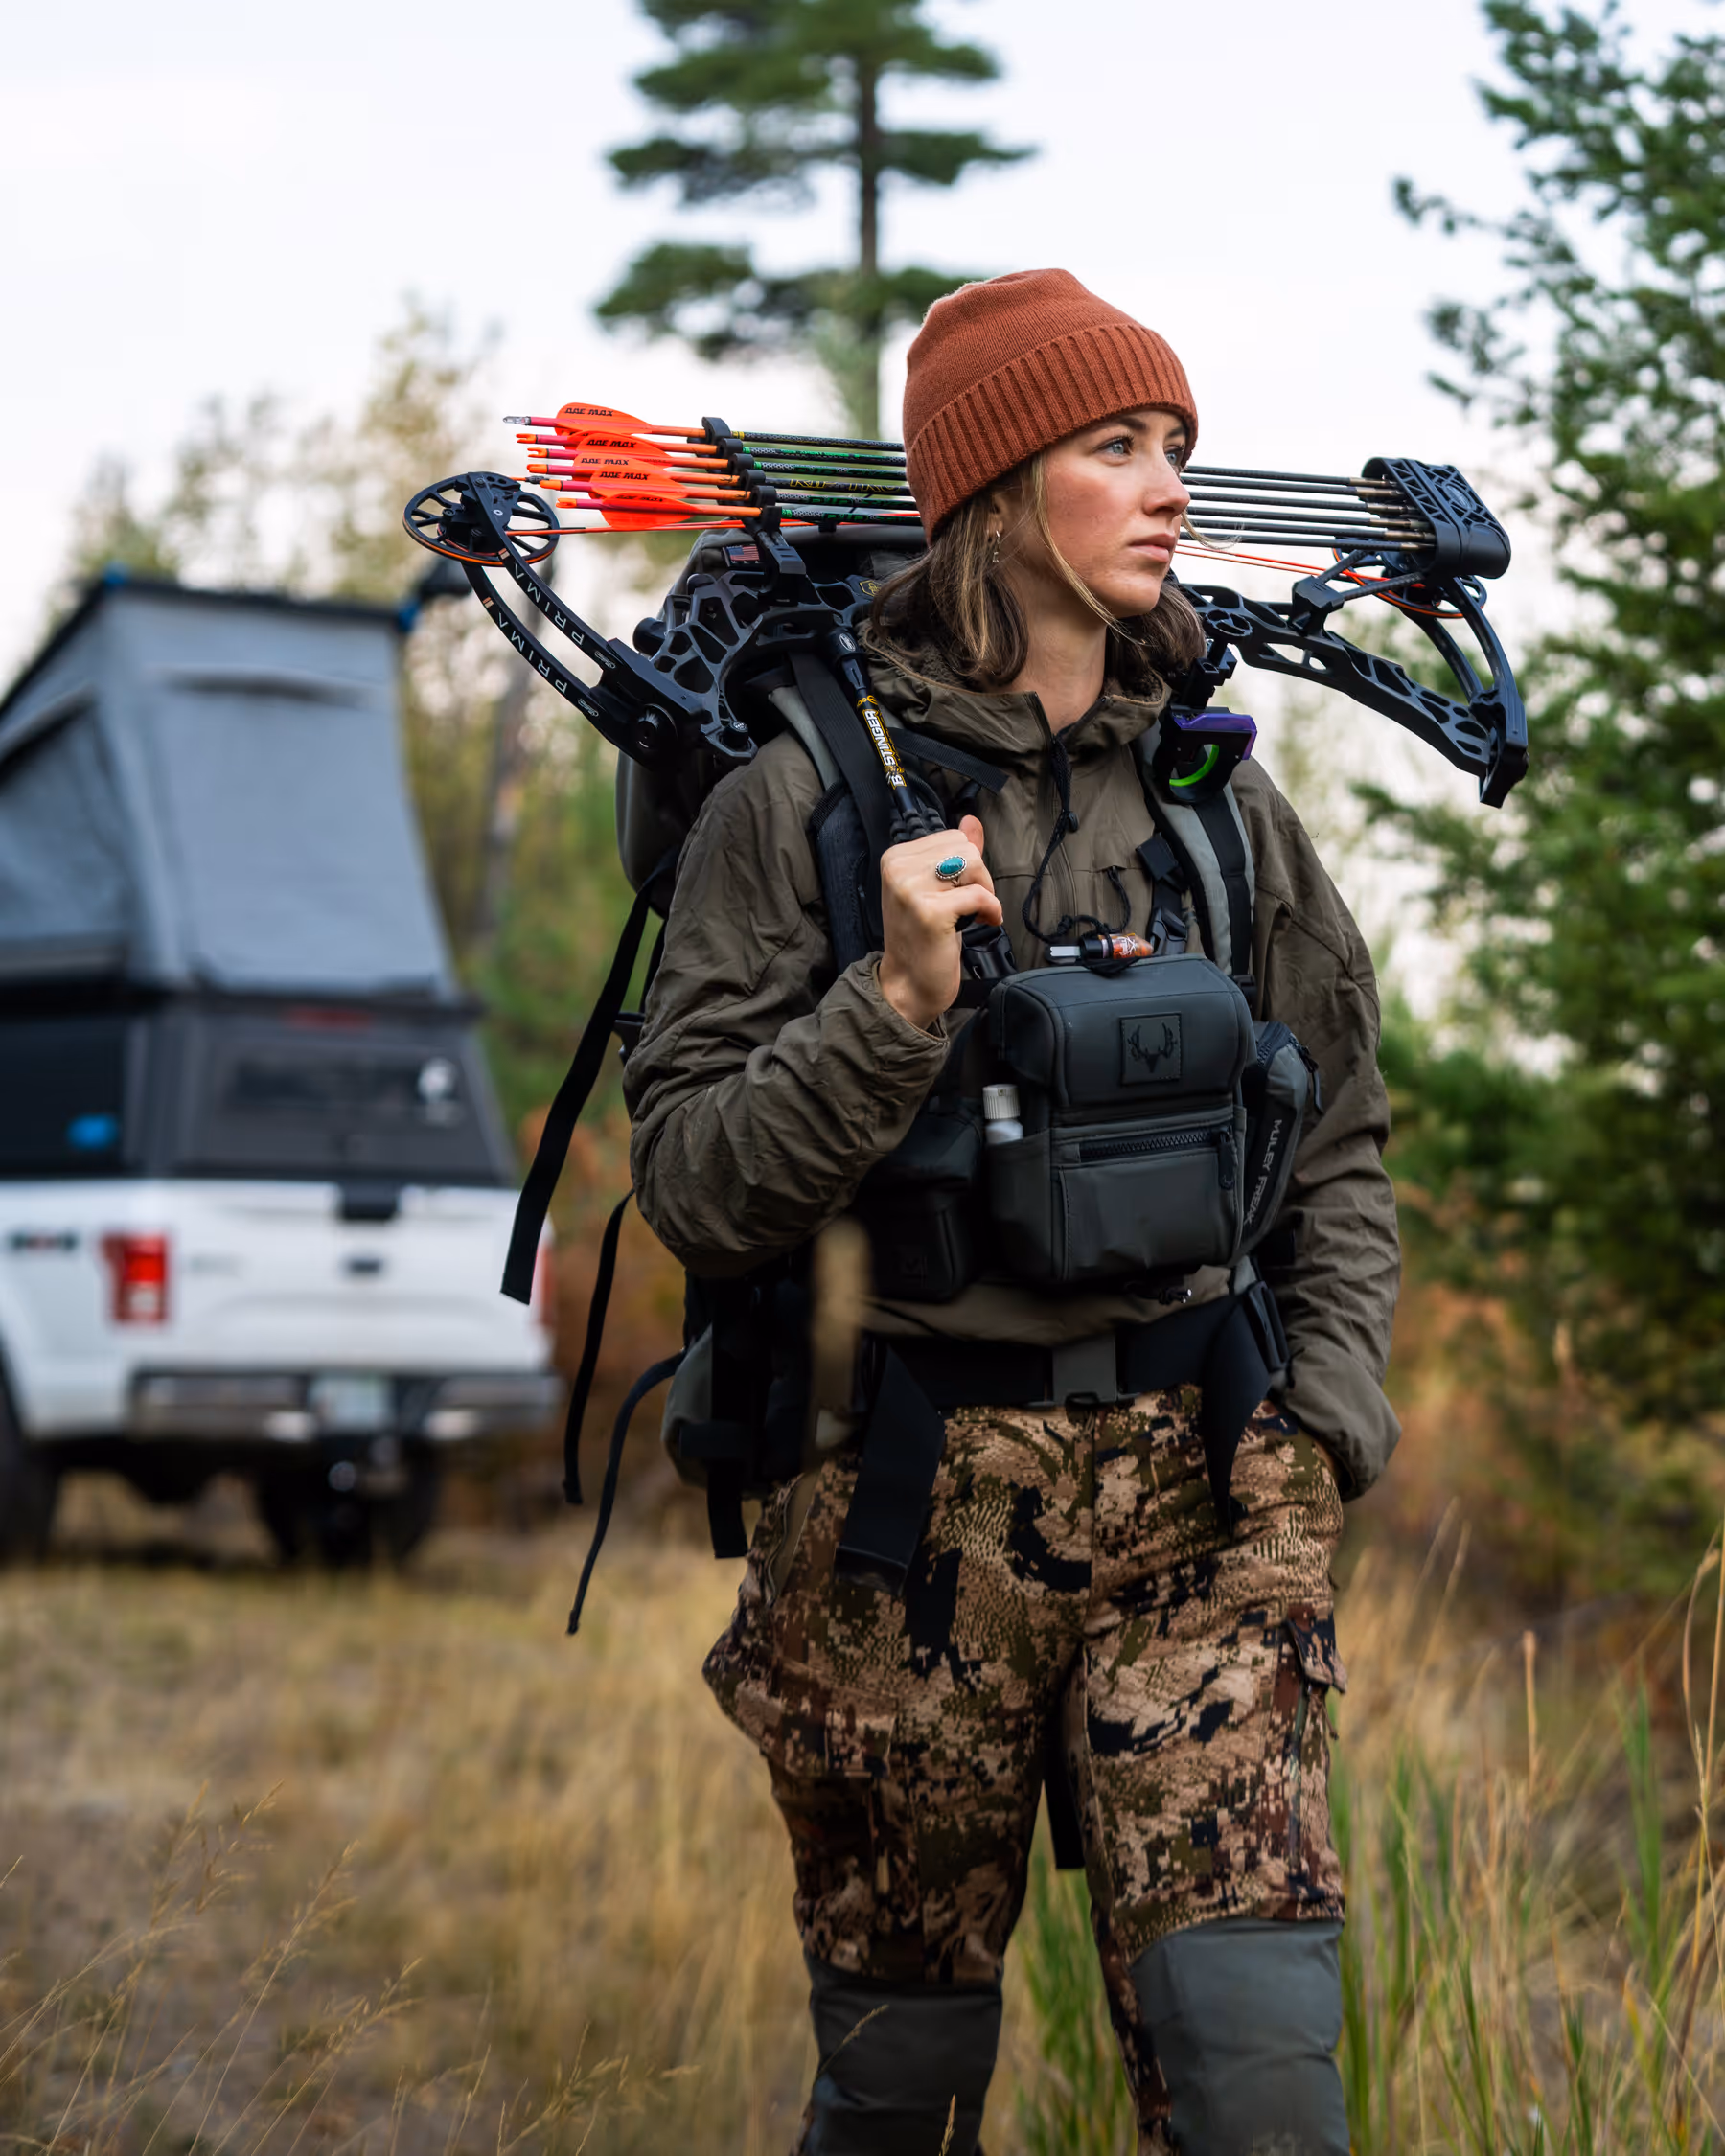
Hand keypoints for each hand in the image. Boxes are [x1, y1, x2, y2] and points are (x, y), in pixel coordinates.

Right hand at [878, 815, 1003, 1028]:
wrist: (908, 983)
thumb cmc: (923, 938)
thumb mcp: (938, 889)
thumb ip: (954, 853)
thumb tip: (972, 821)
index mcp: (896, 858)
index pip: (952, 836)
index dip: (968, 863)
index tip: (960, 890)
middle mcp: (898, 868)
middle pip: (965, 847)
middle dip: (978, 875)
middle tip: (970, 903)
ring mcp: (911, 889)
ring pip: (973, 864)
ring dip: (984, 890)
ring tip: (974, 911)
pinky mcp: (930, 911)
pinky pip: (979, 895)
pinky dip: (991, 909)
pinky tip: (984, 921)